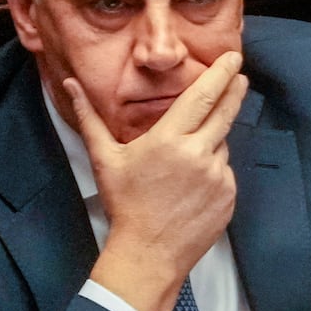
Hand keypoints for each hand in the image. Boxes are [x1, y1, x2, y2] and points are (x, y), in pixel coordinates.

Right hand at [69, 52, 248, 310]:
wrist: (148, 253)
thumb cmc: (124, 204)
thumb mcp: (104, 158)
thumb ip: (89, 117)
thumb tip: (70, 84)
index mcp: (169, 139)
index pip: (202, 97)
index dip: (220, 74)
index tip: (233, 57)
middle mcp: (198, 153)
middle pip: (225, 112)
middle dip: (234, 90)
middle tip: (240, 74)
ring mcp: (218, 176)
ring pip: (221, 145)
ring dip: (211, 143)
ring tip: (184, 165)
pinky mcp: (229, 196)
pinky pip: (225, 173)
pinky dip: (213, 171)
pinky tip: (192, 187)